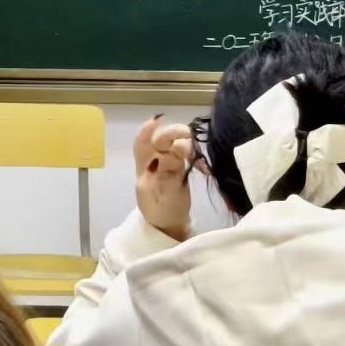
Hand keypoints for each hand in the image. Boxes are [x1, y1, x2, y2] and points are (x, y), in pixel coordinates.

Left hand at [133, 116, 194, 241]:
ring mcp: (168, 163)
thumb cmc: (158, 211)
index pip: (141, 143)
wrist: (168, 224)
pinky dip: (196, 157)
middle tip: (186, 135)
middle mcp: (154, 160)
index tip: (157, 121)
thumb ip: (165, 177)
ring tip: (193, 153)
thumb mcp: (158, 196)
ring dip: (185, 144)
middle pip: (161, 140)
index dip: (147, 130)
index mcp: (143, 166)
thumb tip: (170, 157)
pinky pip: (187, 156)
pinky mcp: (180, 168)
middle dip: (172, 133)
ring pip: (175, 145)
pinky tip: (203, 168)